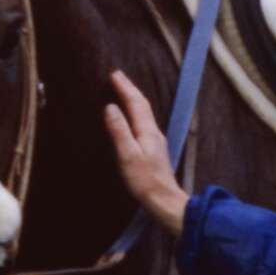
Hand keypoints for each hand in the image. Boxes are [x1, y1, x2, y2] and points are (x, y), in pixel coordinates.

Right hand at [103, 69, 187, 236]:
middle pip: (142, 105)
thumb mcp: (127, 155)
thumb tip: (110, 107)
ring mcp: (156, 141)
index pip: (136, 103)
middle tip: (118, 77)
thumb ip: (119, 130)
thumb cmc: (144, 180)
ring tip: (124, 92)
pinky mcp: (155, 150)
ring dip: (134, 100)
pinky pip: (144, 123)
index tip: (114, 74)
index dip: (125, 87)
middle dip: (130, 89)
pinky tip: (133, 119)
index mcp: (147, 131)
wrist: (164, 200)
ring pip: (144, 113)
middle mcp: (154, 132)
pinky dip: (137, 113)